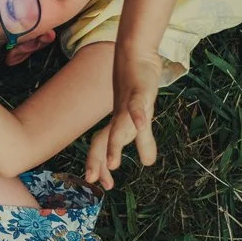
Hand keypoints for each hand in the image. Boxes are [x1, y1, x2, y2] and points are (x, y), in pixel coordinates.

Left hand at [84, 46, 162, 189]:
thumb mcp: (142, 118)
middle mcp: (118, 116)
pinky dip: (139, 115)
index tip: (101, 185)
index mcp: (117, 123)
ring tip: (113, 163)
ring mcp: (128, 104)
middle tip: (93, 180)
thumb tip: (148, 163)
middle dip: (97, 159)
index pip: (102, 147)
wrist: (136, 55)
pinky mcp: (139, 92)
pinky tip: (141, 125)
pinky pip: (138, 105)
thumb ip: (145, 142)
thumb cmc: (137, 88)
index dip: (99, 165)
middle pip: (103, 139)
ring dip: (115, 144)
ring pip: (119, 126)